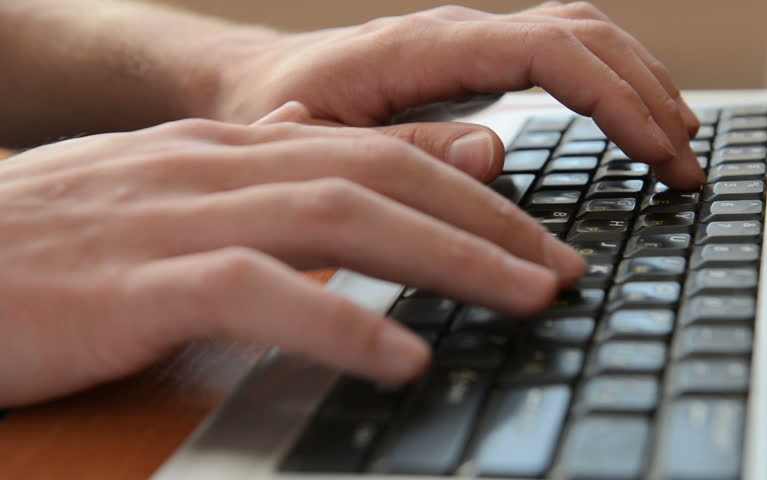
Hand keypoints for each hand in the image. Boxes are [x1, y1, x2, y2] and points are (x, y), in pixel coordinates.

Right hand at [0, 103, 583, 405]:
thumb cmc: (41, 242)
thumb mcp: (161, 195)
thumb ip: (252, 174)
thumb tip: (325, 154)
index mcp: (226, 152)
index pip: (374, 155)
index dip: (467, 193)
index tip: (534, 236)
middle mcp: (213, 170)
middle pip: (381, 178)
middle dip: (486, 225)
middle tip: (563, 269)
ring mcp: (173, 221)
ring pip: (341, 219)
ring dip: (449, 259)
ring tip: (528, 300)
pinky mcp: (130, 288)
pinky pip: (258, 294)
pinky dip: (341, 320)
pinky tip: (406, 356)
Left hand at [203, 2, 703, 188]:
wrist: (255, 87)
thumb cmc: (276, 117)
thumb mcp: (318, 148)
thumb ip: (401, 152)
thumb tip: (496, 153)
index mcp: (424, 48)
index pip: (551, 51)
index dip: (617, 100)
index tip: (662, 154)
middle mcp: (457, 32)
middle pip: (583, 33)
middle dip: (647, 94)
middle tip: (687, 165)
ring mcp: (468, 42)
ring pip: (580, 33)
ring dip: (638, 81)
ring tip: (678, 140)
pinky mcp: (471, 61)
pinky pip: (558, 52)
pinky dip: (606, 81)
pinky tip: (626, 118)